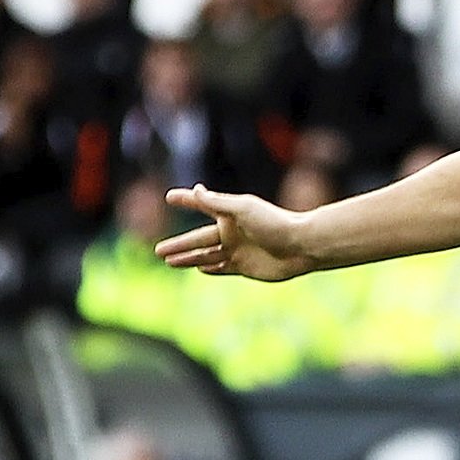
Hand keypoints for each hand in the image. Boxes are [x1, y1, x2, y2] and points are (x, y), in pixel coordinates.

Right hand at [157, 184, 315, 279]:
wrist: (302, 247)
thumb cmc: (274, 223)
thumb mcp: (242, 209)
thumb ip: (217, 202)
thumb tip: (195, 190)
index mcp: (229, 215)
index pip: (202, 206)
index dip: (186, 201)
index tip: (169, 197)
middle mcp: (231, 232)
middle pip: (198, 239)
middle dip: (178, 244)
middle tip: (157, 250)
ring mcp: (238, 251)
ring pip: (206, 256)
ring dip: (188, 258)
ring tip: (168, 261)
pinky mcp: (246, 267)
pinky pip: (223, 268)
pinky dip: (210, 269)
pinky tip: (199, 269)